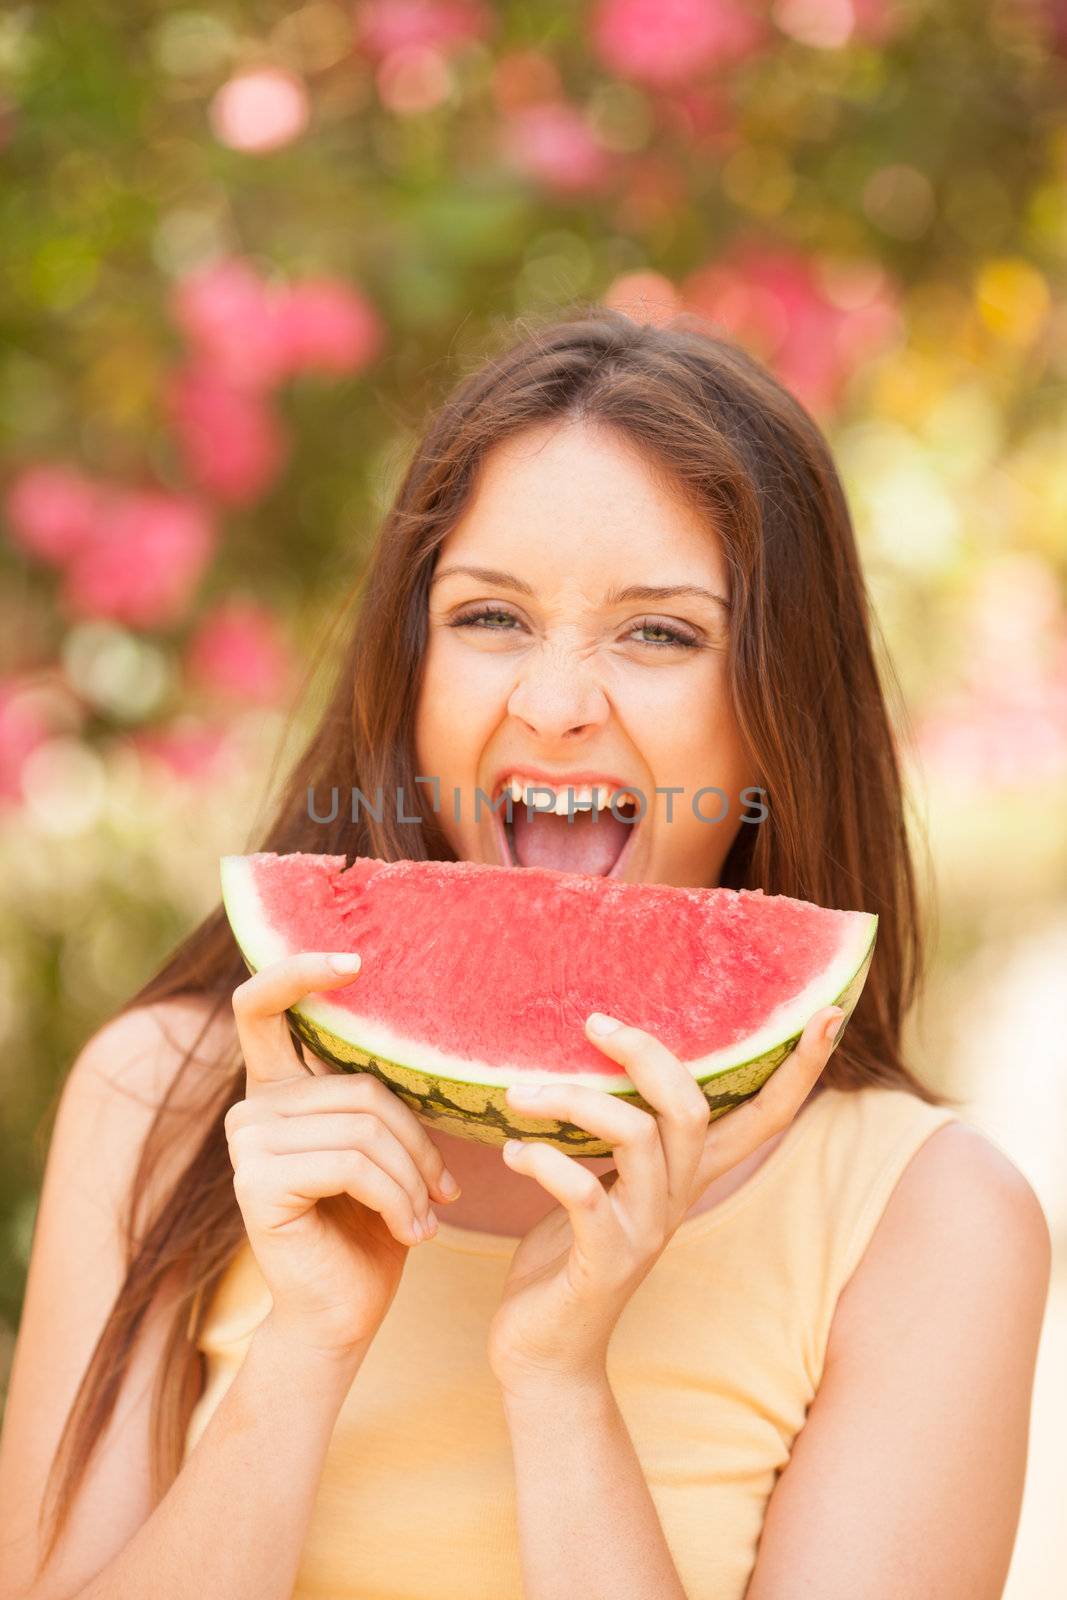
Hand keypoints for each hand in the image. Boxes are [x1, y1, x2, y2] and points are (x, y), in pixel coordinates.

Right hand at [226, 951, 458, 1365]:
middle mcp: (252, 1109)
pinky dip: (397, 1197)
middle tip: (444, 1190)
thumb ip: (378, 1098)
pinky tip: (413, 1232)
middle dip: (416, 1140)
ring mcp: (246, 1144)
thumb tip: (429, 1035)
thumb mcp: (384, 1150)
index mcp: (279, 1090)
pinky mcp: (256, 1182)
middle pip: (359, 1086)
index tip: (355, 960)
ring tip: (428, 1215)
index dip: (300, 971)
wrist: (343, 1316)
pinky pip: (353, 1163)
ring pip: (363, 1127)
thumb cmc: (371, 1228)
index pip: (264, 1006)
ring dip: (413, 1177)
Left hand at [486, 1004, 844, 1399]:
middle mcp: (677, 1200)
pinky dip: (544, 1161)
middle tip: (595, 1023)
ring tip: (519, 1095)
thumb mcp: (605, 1181)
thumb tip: (595, 1050)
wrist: (544, 1356)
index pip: (765, 1117)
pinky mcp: (604, 1262)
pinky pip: (585, 1194)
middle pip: (692, 1108)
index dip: (800, 1069)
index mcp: (688, 1176)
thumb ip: (618, 1131)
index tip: (828, 1011)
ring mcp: (645, 1234)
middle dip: (648, 1053)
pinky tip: (513, 1152)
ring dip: (573, 1100)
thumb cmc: (567, 1256)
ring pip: (637, 1137)